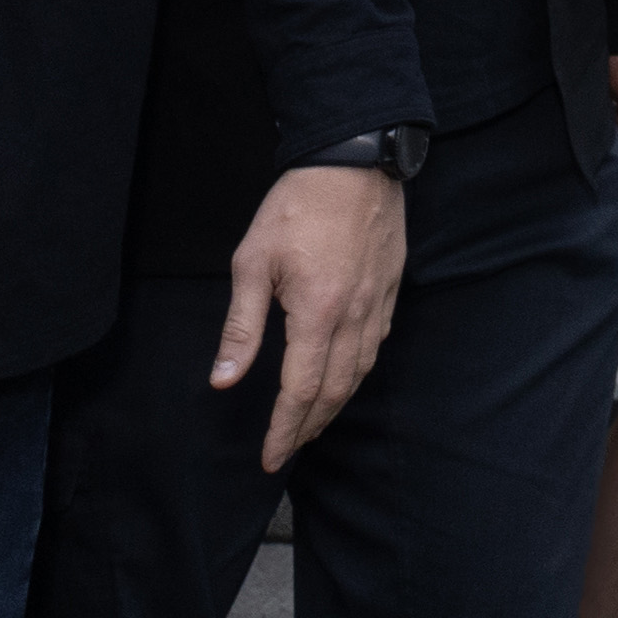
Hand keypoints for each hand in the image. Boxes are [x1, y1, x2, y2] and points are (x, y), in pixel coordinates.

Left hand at [213, 163, 408, 472]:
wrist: (355, 160)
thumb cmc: (297, 206)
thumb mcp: (253, 262)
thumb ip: (242, 326)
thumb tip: (225, 379)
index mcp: (318, 313)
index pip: (301, 390)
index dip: (285, 429)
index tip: (271, 457)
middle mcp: (355, 316)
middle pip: (336, 390)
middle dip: (310, 425)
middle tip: (288, 448)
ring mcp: (379, 302)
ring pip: (361, 371)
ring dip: (336, 404)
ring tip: (313, 421)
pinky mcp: (392, 286)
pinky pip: (377, 343)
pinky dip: (359, 371)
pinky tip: (346, 373)